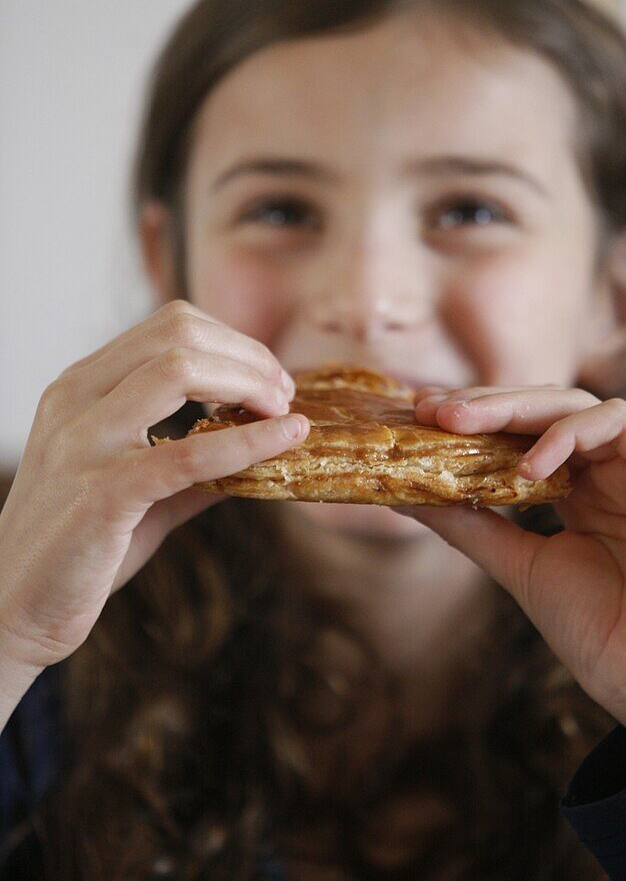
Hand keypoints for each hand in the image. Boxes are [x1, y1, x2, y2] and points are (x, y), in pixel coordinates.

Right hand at [0, 300, 309, 684]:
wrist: (10, 611)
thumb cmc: (76, 551)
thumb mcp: (137, 488)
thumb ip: (193, 464)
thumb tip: (262, 449)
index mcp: (79, 387)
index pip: (170, 326)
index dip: (234, 343)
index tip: (270, 379)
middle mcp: (75, 400)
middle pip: (180, 335)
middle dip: (249, 357)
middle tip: (285, 394)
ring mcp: (83, 443)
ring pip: (180, 370)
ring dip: (250, 383)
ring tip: (284, 412)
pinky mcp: (102, 494)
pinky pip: (189, 452)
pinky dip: (248, 442)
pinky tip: (287, 439)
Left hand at [390, 385, 625, 761]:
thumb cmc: (600, 632)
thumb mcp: (520, 564)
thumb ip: (471, 524)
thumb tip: (406, 495)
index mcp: (583, 489)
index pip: (525, 432)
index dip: (476, 419)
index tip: (422, 417)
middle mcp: (614, 469)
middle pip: (544, 409)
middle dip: (484, 404)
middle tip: (431, 409)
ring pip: (575, 403)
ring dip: (512, 407)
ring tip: (458, 423)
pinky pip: (616, 421)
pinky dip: (565, 433)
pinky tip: (526, 465)